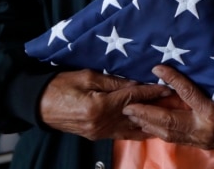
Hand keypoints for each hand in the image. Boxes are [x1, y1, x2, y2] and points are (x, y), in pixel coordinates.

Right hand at [39, 69, 170, 140]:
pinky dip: (136, 131)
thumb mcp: (87, 76)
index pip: (132, 98)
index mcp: (100, 106)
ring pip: (132, 130)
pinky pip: (122, 135)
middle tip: (174, 103)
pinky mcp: (97, 136)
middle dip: (155, 109)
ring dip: (149, 122)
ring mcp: (100, 133)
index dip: (151, 92)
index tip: (167, 87)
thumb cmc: (61, 85)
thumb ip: (113, 82)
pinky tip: (148, 128)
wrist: (39, 104)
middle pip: (136, 115)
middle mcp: (103, 124)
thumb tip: (135, 84)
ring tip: (166, 116)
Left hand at [122, 65, 213, 148]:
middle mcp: (204, 128)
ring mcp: (200, 139)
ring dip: (147, 123)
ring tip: (131, 114)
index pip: (188, 93)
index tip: (156, 67)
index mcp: (213, 112)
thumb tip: (185, 66)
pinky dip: (157, 131)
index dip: (172, 79)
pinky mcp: (198, 144)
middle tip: (128, 103)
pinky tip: (146, 125)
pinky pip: (173, 138)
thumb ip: (207, 81)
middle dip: (146, 112)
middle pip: (169, 120)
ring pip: (167, 132)